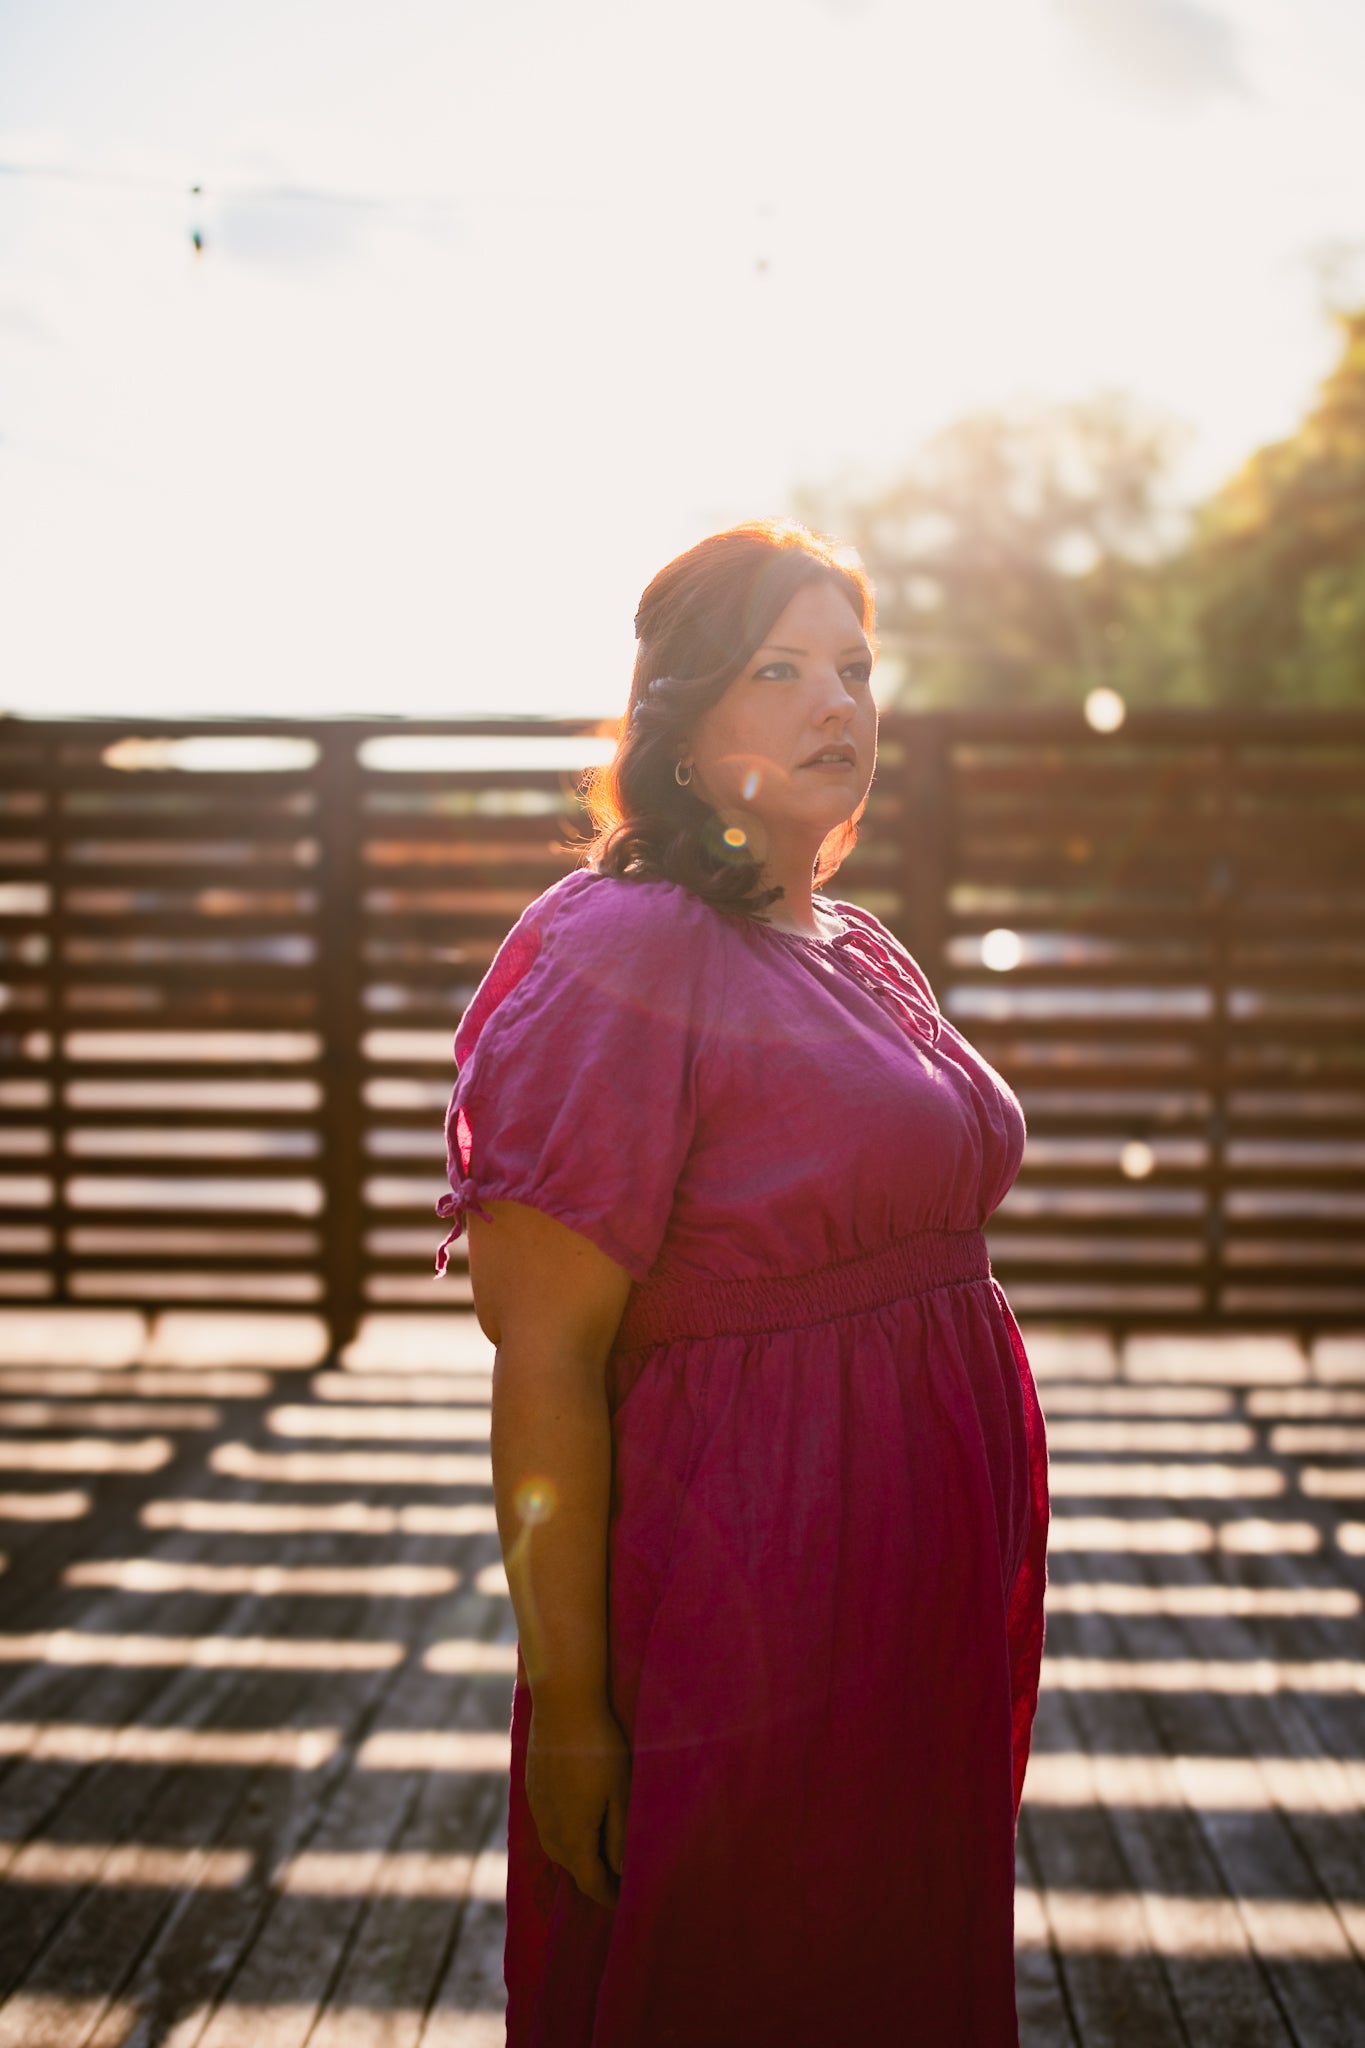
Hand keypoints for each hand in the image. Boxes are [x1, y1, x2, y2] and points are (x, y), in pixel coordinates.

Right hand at [525, 1694, 630, 1908]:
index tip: (626, 1903)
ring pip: (557, 1846)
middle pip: (573, 1868)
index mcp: (572, 1838)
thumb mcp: (620, 1793)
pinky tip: (578, 1819)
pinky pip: (548, 1824)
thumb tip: (620, 1873)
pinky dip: (565, 1832)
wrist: (562, 1703)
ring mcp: (536, 1808)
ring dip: (578, 1855)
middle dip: (594, 1878)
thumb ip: (619, 1838)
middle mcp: (548, 1830)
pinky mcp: (532, 1788)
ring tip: (600, 1854)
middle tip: (618, 1881)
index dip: (610, 1896)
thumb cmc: (600, 1748)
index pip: (592, 1882)